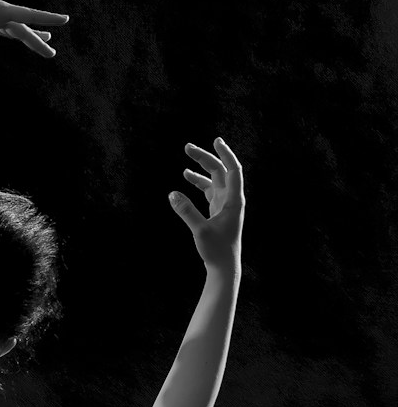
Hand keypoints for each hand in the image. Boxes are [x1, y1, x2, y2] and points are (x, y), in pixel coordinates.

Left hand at [0, 0, 67, 62]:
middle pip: (23, 28)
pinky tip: (17, 34)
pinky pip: (2, 28)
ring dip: (30, 35)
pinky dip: (12, 33)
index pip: (28, 16)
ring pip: (15, 27)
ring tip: (46, 39)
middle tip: (52, 54)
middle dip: (38, 40)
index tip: (65, 19)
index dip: (46, 19)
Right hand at [169, 138, 243, 267]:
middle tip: (187, 148)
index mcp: (234, 200)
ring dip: (201, 169)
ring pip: (214, 180)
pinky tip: (186, 178)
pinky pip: (208, 190)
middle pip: (220, 171)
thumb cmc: (216, 250)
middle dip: (205, 158)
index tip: (215, 141)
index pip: (233, 170)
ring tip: (187, 158)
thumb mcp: (199, 231)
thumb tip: (172, 194)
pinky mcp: (217, 211)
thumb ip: (186, 212)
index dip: (225, 154)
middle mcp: (231, 199)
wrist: (224, 265)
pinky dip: (198, 183)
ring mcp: (224, 204)